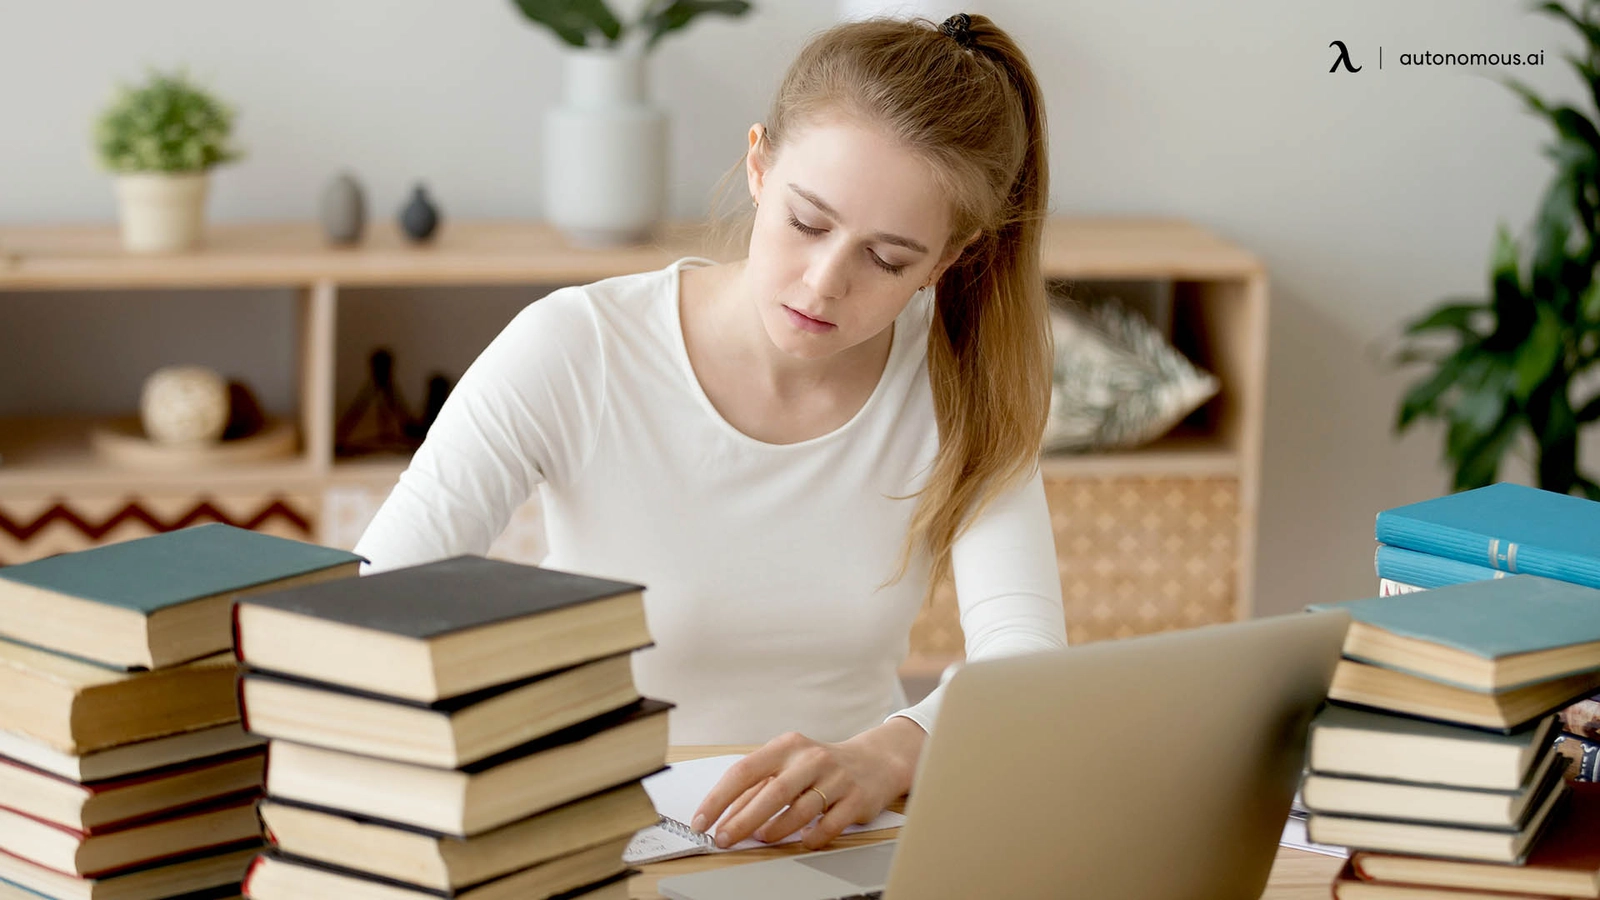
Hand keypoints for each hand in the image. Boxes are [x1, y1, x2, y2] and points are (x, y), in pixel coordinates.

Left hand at [690, 717, 926, 850]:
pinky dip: (812, 836)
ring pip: (800, 809)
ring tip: (761, 838)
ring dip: (776, 829)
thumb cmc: (821, 766)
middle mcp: (811, 759)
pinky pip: (830, 824)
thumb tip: (725, 816)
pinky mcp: (856, 798)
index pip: (744, 771)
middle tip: (724, 839)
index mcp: (786, 746)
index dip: (719, 798)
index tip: (702, 820)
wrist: (875, 762)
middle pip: (771, 792)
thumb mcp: (788, 766)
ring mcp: (836, 778)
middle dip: (743, 820)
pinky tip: (802, 842)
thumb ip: (758, 788)